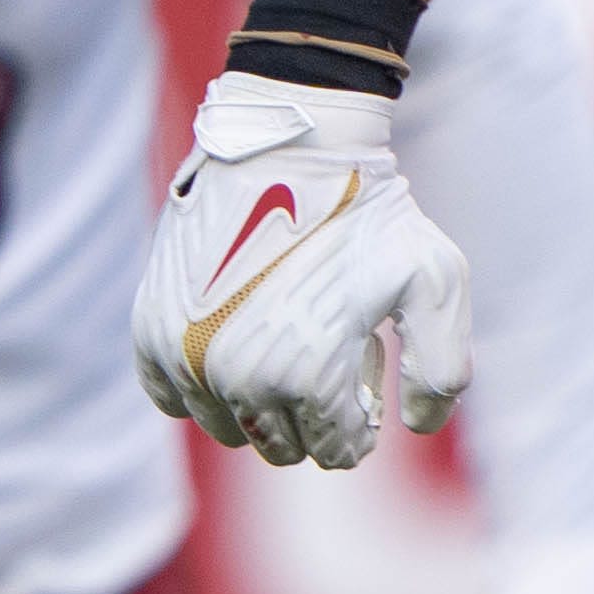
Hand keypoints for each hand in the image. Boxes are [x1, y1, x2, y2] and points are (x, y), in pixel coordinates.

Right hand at [139, 73, 471, 471]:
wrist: (292, 142)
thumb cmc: (369, 210)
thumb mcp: (434, 281)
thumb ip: (441, 368)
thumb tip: (410, 426)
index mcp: (309, 376)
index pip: (337, 450)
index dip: (361, 416)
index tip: (365, 363)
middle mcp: (239, 376)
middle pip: (280, 445)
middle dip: (313, 413)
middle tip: (329, 350)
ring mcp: (186, 354)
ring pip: (227, 428)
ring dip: (259, 402)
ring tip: (287, 336)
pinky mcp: (151, 326)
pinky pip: (170, 398)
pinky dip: (201, 386)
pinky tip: (233, 343)